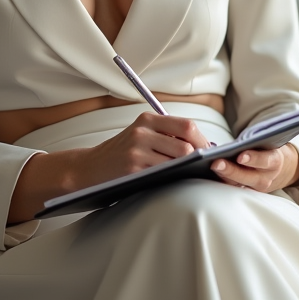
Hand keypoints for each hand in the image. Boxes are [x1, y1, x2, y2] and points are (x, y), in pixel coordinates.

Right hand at [78, 112, 211, 188]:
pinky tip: (172, 180)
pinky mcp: (133, 168)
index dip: (202, 140)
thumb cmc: (121, 153)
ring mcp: (137, 150)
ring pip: (177, 159)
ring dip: (186, 168)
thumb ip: (165, 135)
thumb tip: (201, 146)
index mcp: (147, 119)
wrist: (90, 167)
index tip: (208, 152)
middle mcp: (142, 131)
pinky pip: (163, 173)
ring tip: (188, 173)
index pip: (186, 125)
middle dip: (198, 157)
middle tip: (201, 166)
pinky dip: (172, 177)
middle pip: (186, 143)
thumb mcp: (141, 135)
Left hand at [210, 143, 298, 192]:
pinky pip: (232, 187)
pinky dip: (221, 180)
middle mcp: (265, 177)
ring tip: (210, 167)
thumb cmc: (268, 149)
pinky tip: (208, 173)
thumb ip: (257, 140)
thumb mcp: (269, 143)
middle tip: (216, 163)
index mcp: (274, 162)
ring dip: (223, 176)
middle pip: (247, 176)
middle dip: (231, 170)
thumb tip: (240, 140)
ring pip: (237, 184)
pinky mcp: (245, 191)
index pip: (265, 160)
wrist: (280, 169)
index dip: (253, 159)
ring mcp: (254, 187)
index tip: (240, 156)